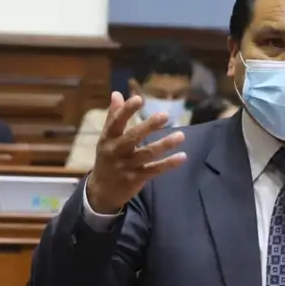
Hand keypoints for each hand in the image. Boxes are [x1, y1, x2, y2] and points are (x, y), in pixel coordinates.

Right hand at [86, 92, 187, 213]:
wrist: (102, 191)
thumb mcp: (106, 138)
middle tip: (165, 115)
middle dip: (149, 126)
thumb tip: (117, 94)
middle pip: (133, 137)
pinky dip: (169, 164)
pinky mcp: (136, 178)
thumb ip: (113, 117)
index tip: (138, 99)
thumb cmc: (107, 158)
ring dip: (164, 145)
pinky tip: (182, 156)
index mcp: (108, 139)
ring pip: (147, 154)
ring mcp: (126, 166)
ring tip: (181, 136)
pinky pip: (154, 170)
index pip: (116, 122)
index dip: (126, 110)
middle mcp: (116, 151)